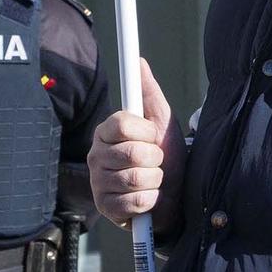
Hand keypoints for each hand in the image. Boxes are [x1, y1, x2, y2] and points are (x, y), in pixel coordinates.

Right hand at [88, 59, 183, 239]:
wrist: (174, 194)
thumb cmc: (165, 154)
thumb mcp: (162, 120)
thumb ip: (148, 92)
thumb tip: (138, 62)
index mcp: (106, 131)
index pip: (121, 124)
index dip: (145, 131)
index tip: (152, 135)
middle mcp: (96, 155)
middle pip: (132, 152)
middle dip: (156, 158)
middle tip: (156, 161)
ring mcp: (98, 183)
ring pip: (135, 178)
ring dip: (155, 180)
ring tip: (154, 179)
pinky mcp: (106, 208)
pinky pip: (135, 201)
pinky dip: (151, 200)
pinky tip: (149, 198)